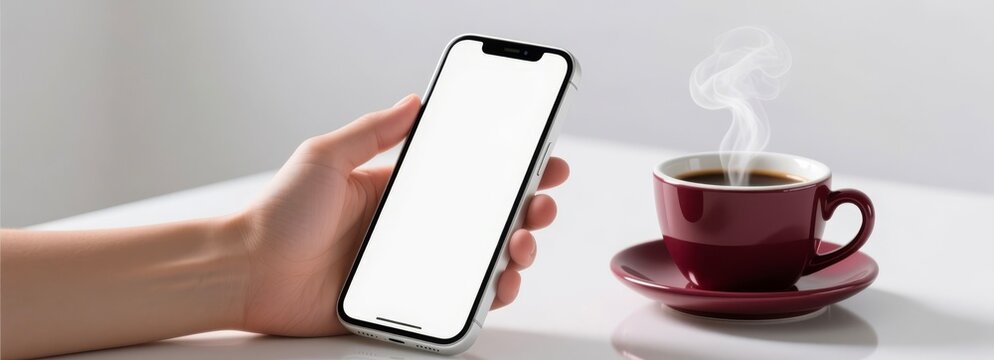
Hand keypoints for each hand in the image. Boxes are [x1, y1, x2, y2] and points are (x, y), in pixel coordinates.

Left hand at [235, 94, 569, 336]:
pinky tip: (499, 282)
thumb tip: (414, 101)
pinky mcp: (403, 303)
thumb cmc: (277, 215)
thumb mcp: (325, 157)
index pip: (467, 179)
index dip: (508, 171)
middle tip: (540, 203)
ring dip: (515, 252)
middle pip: (485, 221)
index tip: (542, 162)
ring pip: (481, 262)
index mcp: (399, 193)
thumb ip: (372, 130)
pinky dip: (488, 294)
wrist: (247, 272)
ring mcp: (412, 268)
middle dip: (526, 211)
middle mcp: (412, 230)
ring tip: (521, 245)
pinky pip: (457, 302)